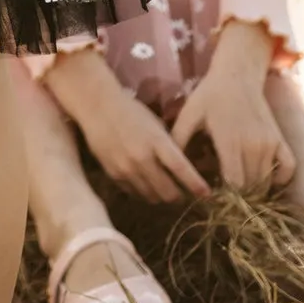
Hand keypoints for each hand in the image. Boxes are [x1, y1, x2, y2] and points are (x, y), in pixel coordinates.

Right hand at [48, 51, 208, 203]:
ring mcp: (127, 169)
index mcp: (156, 141)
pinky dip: (143, 191)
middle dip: (179, 196)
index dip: (196, 185)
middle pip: (168, 192)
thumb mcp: (154, 124)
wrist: (96, 106)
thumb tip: (182, 169)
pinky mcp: (114, 175)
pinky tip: (144, 182)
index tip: (207, 194)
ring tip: (164, 188)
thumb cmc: (130, 110)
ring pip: (152, 197)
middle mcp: (142, 159)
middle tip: (183, 192)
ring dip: (161, 195)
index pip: (181, 170)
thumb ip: (167, 147)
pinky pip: (135, 193)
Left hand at [170, 22, 295, 195]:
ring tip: (239, 187)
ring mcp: (269, 143)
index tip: (215, 196)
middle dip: (238, 196)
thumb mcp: (189, 114)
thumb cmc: (209, 95)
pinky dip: (279, 178)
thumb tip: (170, 167)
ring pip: (266, 181)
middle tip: (225, 195)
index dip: (226, 196)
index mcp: (229, 141)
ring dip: (255, 189)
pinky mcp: (280, 139)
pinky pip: (288, 169)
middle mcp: (253, 145)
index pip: (235, 185)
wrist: (237, 73)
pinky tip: (265, 177)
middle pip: (251, 187)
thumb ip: (179, 140)